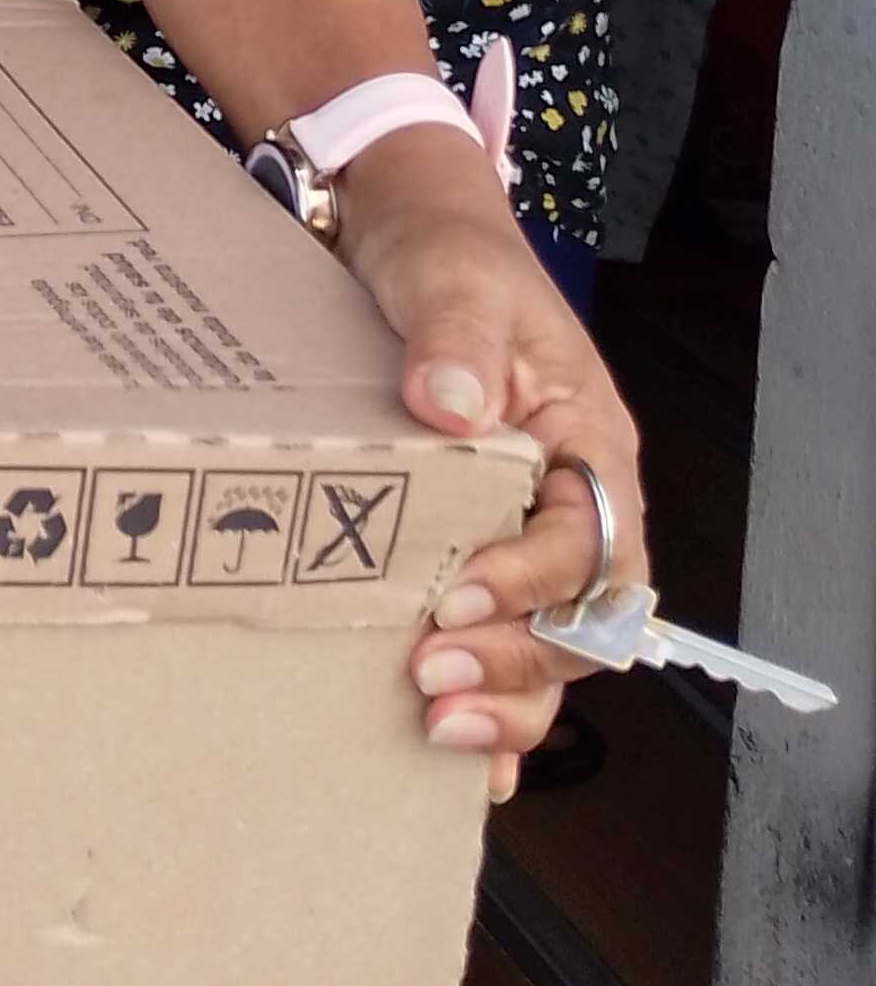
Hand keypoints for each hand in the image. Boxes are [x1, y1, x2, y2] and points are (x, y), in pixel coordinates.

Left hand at [329, 122, 643, 807]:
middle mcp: (565, 499)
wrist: (393, 230)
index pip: (590, 537)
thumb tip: (454, 403)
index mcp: (585, 440)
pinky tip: (455, 755)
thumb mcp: (452, 280)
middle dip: (517, 660)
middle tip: (436, 680)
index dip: (535, 579)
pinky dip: (488, 698)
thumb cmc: (443, 252)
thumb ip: (458, 337)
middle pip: (577, 615)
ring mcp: (517, 531)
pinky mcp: (462, 544)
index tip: (462, 594)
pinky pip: (498, 639)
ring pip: (544, 643)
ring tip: (438, 726)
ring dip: (503, 694)